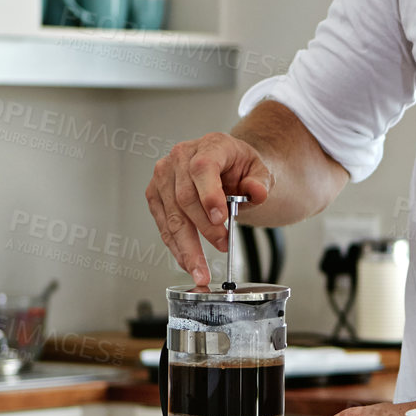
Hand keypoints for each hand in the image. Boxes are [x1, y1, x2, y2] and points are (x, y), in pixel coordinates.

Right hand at [145, 132, 270, 287]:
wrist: (225, 163)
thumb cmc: (240, 166)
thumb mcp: (260, 170)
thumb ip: (260, 182)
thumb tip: (256, 193)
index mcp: (210, 145)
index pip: (203, 168)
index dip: (209, 195)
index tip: (220, 219)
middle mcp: (181, 157)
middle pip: (185, 198)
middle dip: (203, 229)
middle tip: (221, 248)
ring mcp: (164, 175)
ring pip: (171, 216)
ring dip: (186, 246)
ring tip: (200, 269)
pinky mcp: (155, 194)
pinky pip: (163, 225)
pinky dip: (176, 246)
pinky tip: (187, 261)